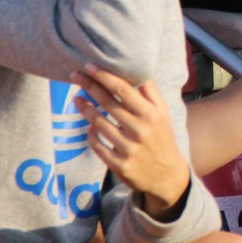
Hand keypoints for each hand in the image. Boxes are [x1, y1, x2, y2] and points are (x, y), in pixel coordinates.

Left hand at [72, 64, 190, 219]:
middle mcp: (140, 131)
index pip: (124, 90)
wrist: (167, 176)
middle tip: (75, 75)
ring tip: (77, 99)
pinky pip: (97, 145)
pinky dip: (91, 134)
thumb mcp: (163, 113)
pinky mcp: (119, 165)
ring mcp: (129, 149)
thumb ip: (150, 92)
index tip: (90, 66)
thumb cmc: (162, 137)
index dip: (104, 77)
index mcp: (151, 115)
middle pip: (108, 104)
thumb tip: (137, 68)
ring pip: (99, 124)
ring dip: (85, 109)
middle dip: (89, 86)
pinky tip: (89, 127)